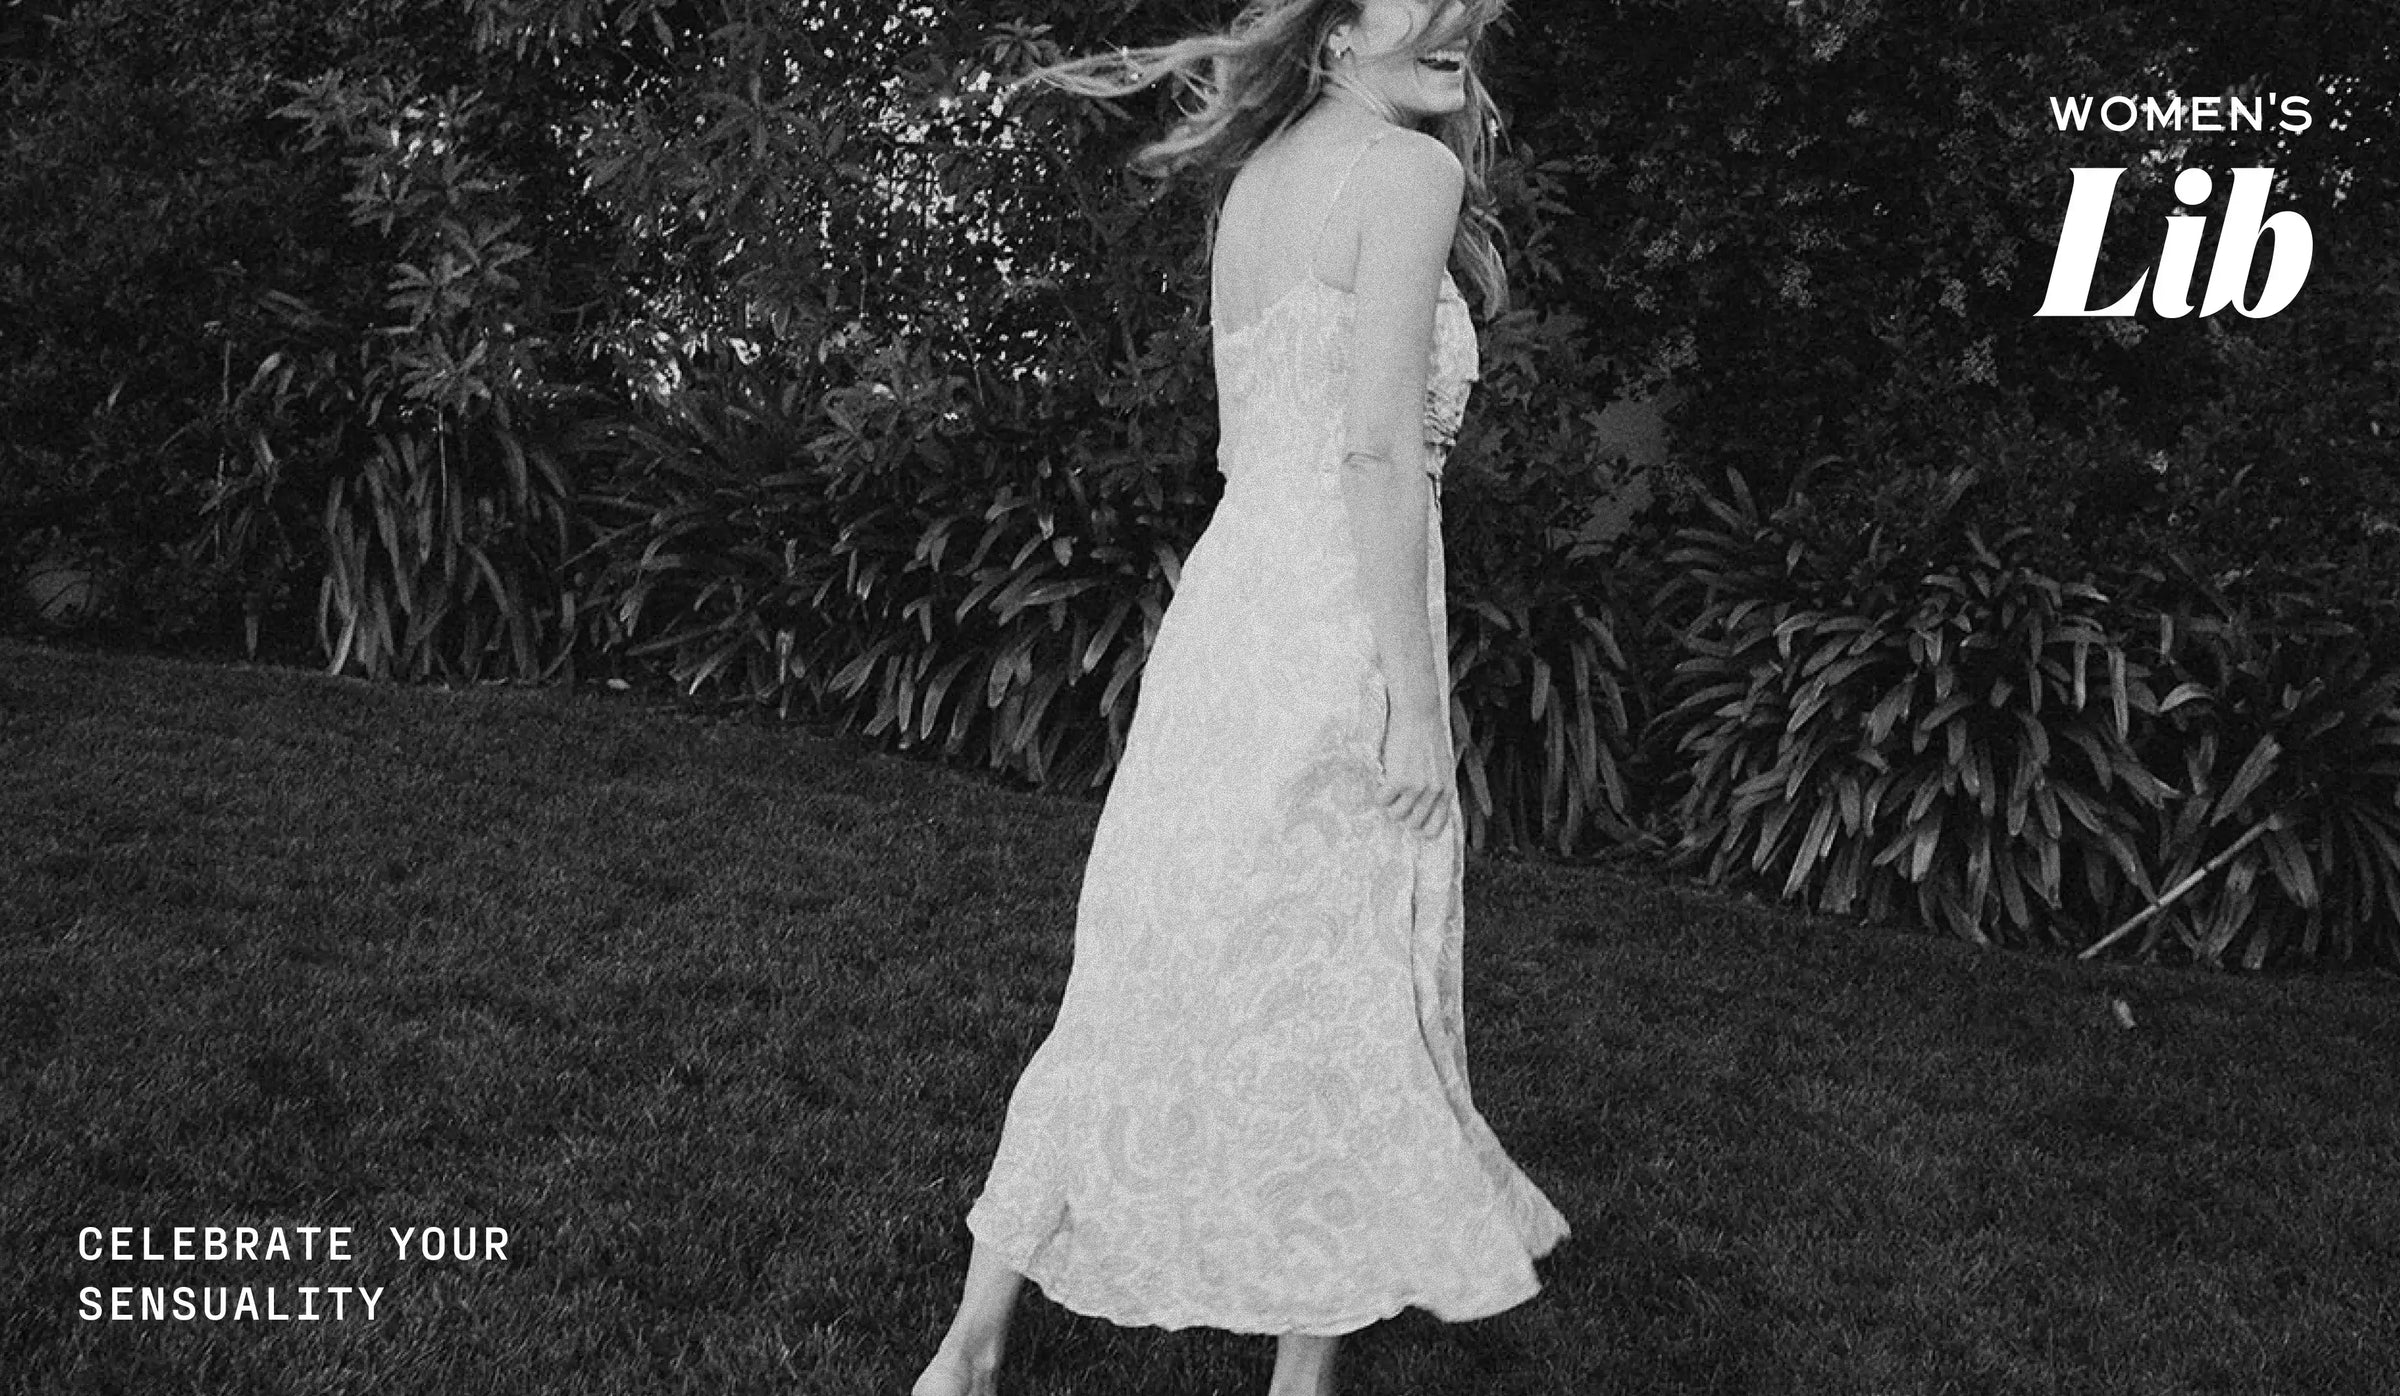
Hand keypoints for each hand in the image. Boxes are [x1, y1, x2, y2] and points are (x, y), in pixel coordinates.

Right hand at [1377, 699, 1450, 837]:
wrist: (1418, 713)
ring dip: (1388, 804)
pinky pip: (1382, 800)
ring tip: (1388, 788)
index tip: (1411, 826)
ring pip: (1396, 814)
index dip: (1421, 830)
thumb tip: (1424, 806)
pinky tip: (1381, 781)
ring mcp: (1417, 787)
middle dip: (1401, 814)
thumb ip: (1437, 785)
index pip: (1436, 827)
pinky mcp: (1400, 780)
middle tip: (1396, 799)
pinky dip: (1378, 794)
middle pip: (1413, 824)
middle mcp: (1434, 791)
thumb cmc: (1428, 735)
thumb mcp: (1442, 764)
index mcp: (1447, 789)